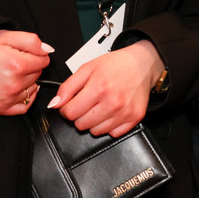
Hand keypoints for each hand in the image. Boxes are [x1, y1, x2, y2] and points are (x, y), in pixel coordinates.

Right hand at [0, 30, 52, 115]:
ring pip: (32, 89)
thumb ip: (31, 41)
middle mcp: (14, 84)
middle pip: (38, 74)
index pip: (44, 60)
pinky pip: (24, 107)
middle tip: (13, 61)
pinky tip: (18, 89)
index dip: (35, 54)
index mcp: (17, 64)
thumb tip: (49, 50)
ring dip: (27, 82)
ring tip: (10, 73)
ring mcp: (7, 99)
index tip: (24, 52)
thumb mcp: (4, 36)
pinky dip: (25, 98)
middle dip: (30, 67)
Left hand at [48, 39, 163, 137]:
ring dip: (93, 121)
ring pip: (95, 132)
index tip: (71, 104)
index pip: (70, 113)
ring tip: (100, 106)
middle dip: (79, 115)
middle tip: (87, 103)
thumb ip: (68, 87)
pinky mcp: (134, 118)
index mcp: (98, 88)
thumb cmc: (116, 64)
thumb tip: (55, 104)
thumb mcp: (87, 68)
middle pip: (81, 125)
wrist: (143, 64)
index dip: (66, 109)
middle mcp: (112, 102)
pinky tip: (111, 111)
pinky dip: (109, 125)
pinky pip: (112, 133)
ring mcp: (124, 112)